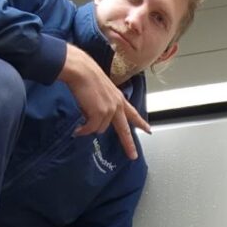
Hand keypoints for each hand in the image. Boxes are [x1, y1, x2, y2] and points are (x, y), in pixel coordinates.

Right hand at [59, 44, 150, 158]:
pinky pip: (91, 129)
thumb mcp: (102, 91)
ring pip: (100, 129)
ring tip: (82, 118)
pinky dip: (83, 131)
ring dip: (90, 127)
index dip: (141, 123)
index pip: (133, 113)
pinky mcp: (100, 113)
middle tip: (133, 155)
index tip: (148, 130)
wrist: (81, 71)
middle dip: (129, 144)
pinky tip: (78, 130)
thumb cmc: (87, 77)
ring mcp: (110, 110)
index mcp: (119, 98)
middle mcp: (117, 105)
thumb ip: (105, 104)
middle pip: (125, 130)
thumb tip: (97, 119)